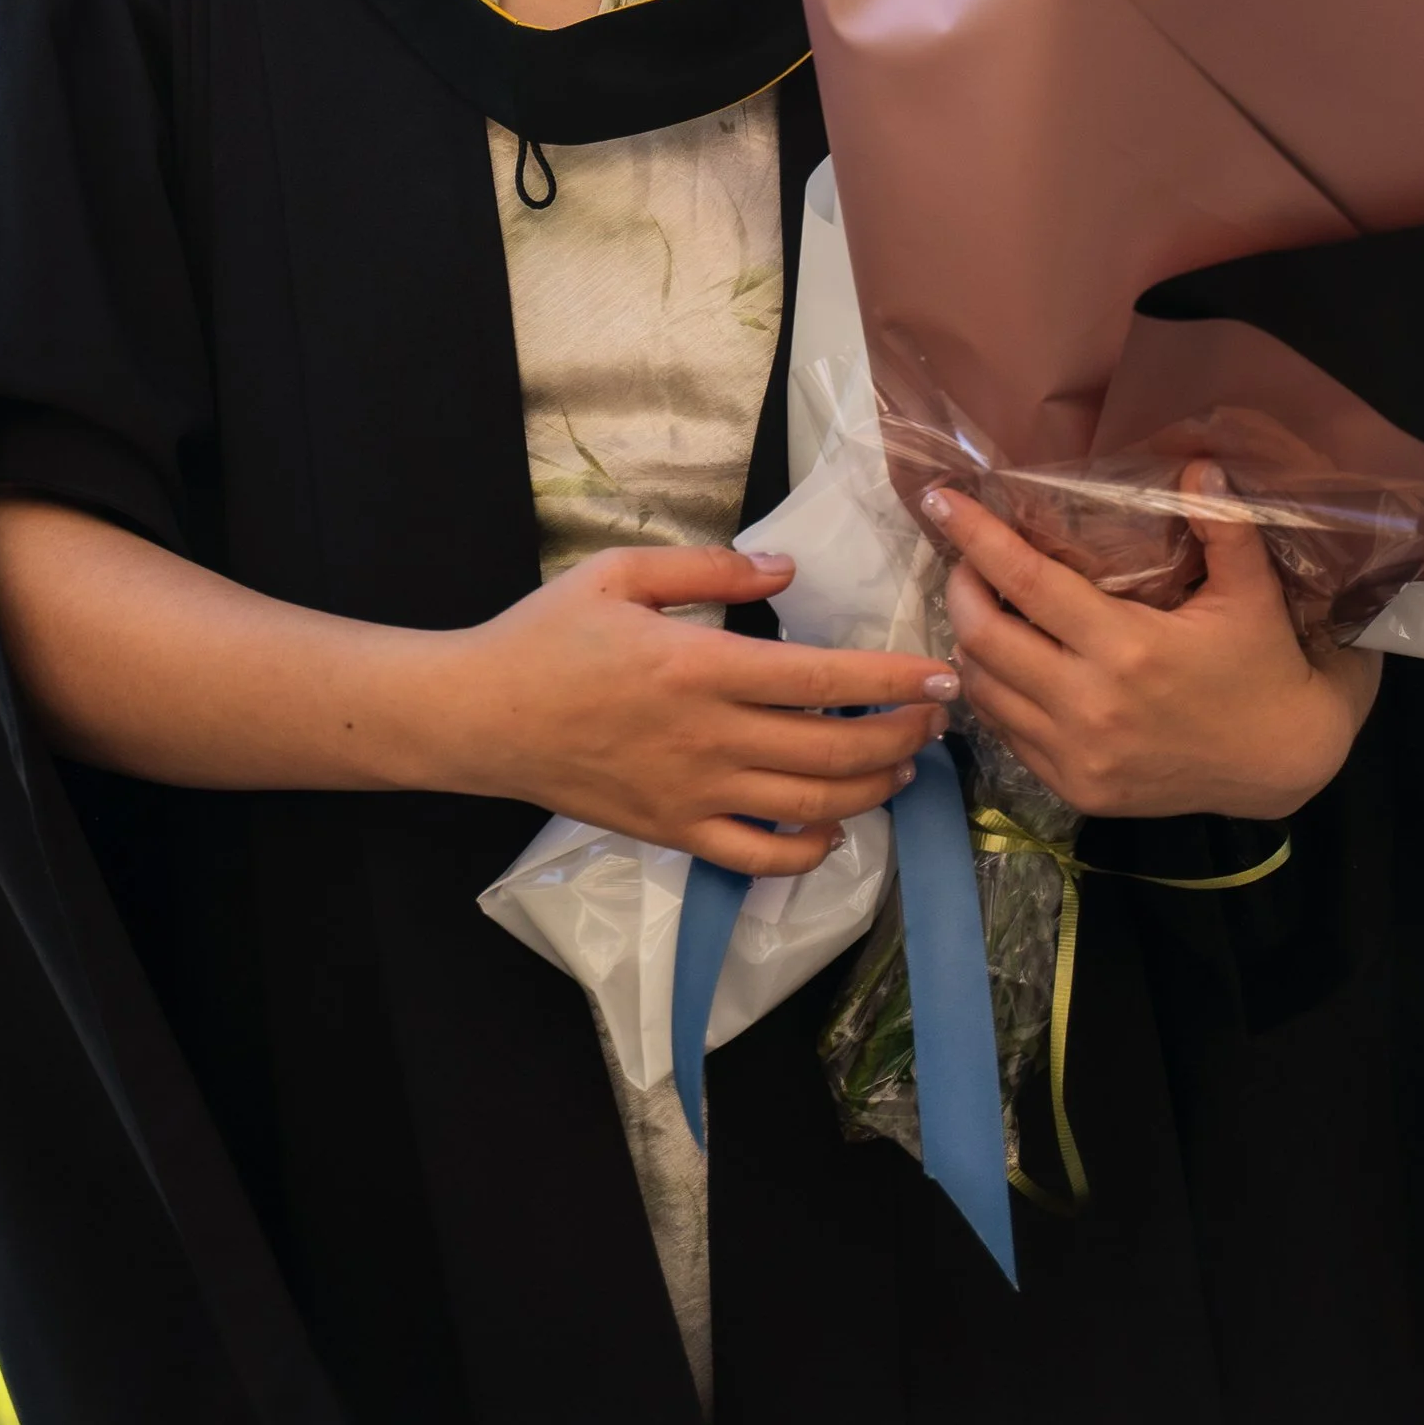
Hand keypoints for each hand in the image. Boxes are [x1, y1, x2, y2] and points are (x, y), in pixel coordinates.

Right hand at [444, 543, 961, 876]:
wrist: (481, 716)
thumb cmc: (549, 635)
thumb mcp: (621, 573)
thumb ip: (710, 567)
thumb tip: (786, 569)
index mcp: (700, 665)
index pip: (823, 680)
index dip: (893, 682)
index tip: (942, 676)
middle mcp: (708, 737)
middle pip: (833, 749)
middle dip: (901, 737)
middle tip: (936, 720)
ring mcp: (693, 794)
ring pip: (809, 805)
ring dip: (871, 790)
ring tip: (902, 767)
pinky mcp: (674, 833)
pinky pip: (757, 857)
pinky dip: (806, 851)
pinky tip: (830, 829)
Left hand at [931, 467, 1379, 821]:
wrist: (1282, 765)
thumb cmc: (1265, 667)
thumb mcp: (1253, 592)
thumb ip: (1223, 524)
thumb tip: (1198, 462)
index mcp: (1127, 648)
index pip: (1026, 581)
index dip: (976, 536)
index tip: (941, 500)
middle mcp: (1090, 705)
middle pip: (983, 638)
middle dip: (960, 589)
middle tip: (966, 559)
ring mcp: (1077, 755)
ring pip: (984, 690)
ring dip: (970, 643)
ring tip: (983, 608)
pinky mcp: (1075, 789)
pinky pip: (1006, 734)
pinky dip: (994, 693)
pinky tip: (1009, 665)